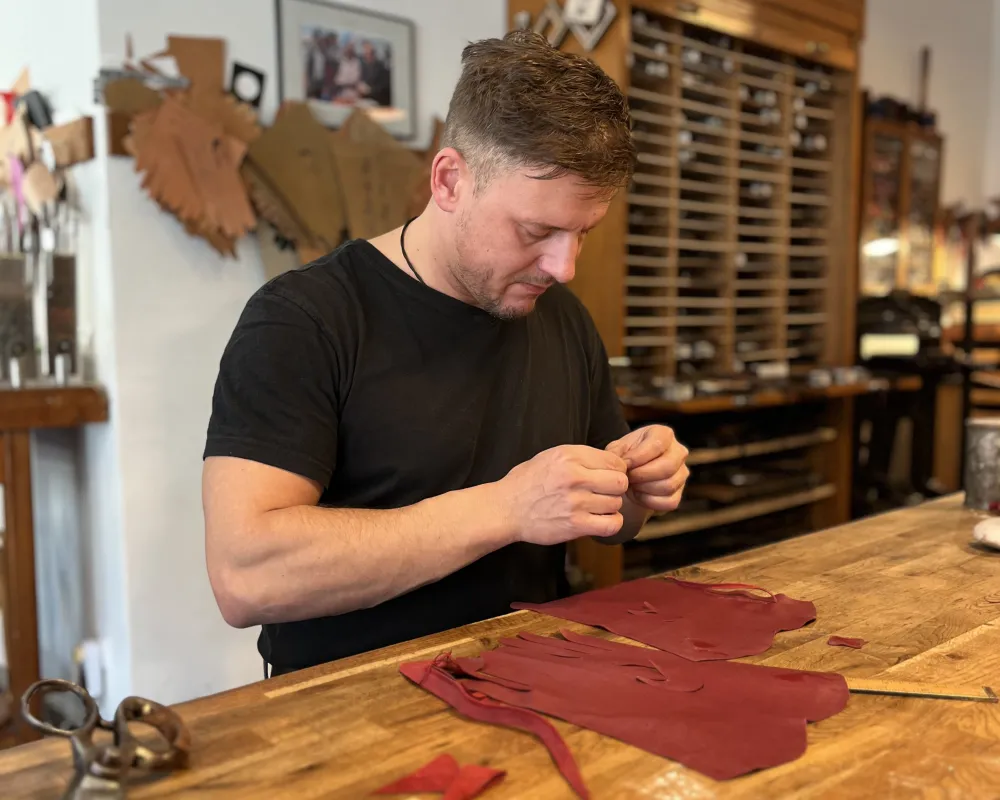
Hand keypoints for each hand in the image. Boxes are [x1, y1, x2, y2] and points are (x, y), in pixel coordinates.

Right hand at [494, 445, 628, 544]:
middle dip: (615, 487)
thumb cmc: (527, 482)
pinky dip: (611, 523)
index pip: (614, 461)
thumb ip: (580, 457)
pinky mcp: (575, 525)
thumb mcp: (550, 457)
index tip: (607, 476)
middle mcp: (574, 477)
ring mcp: (576, 502)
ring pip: (616, 503)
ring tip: (596, 506)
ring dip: (610, 506)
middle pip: (620, 481)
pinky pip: (611, 524)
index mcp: (569, 456)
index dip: (615, 469)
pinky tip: (600, 520)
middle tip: (604, 492)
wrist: (506, 509)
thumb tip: (612, 461)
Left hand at [606, 425, 688, 512]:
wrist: (630, 476)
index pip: (657, 444)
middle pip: (667, 467)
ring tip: (631, 484)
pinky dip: (649, 501)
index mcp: (664, 434)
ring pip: (668, 485)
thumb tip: (621, 463)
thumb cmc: (626, 457)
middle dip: (642, 475)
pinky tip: (639, 495)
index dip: (638, 457)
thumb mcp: (617, 449)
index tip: (624, 464)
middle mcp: (678, 452)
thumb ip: (616, 452)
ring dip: (644, 488)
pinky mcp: (679, 494)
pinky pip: (668, 502)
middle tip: (627, 477)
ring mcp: (681, 474)